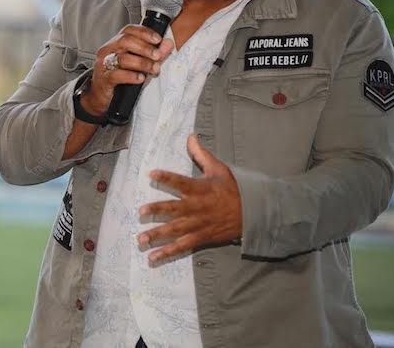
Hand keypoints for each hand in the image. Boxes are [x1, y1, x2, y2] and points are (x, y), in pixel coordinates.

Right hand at [80, 25, 174, 115]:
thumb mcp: (139, 63)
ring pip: (122, 58)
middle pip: (125, 41)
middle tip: (158, 55)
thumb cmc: (119, 77)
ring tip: (154, 69)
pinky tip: (140, 78)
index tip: (158, 39)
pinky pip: (117, 75)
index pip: (128, 30)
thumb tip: (168, 44)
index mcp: (115, 43)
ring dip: (142, 63)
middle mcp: (107, 51)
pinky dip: (131, 76)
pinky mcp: (103, 79)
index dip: (144, 32)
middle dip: (145, 48)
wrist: (101, 96)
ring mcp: (103, 64)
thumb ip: (154, 53)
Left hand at [137, 134, 241, 263]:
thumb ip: (201, 154)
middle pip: (175, 209)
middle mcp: (197, 207)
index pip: (180, 181)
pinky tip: (153, 257)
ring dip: (158, 234)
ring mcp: (198, 224)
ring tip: (141, 239)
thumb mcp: (218, 169)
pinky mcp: (201, 237)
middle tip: (141, 212)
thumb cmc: (232, 189)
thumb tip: (190, 136)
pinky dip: (168, 252)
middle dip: (157, 210)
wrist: (253, 213)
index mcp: (200, 189)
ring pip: (176, 230)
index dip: (166, 177)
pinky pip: (183, 246)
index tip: (151, 174)